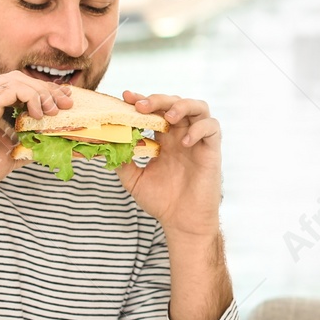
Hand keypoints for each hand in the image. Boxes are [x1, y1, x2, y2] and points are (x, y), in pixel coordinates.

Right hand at [0, 70, 73, 193]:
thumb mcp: (12, 152)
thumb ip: (30, 143)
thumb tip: (54, 144)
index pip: (18, 86)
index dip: (43, 90)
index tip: (64, 99)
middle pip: (20, 78)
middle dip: (47, 88)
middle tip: (67, 102)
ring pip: (18, 79)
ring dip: (41, 92)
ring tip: (53, 110)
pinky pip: (12, 89)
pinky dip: (30, 97)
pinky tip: (37, 114)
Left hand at [115, 90, 221, 239]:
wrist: (182, 222)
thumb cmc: (162, 202)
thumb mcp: (134, 180)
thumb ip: (122, 162)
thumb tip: (107, 144)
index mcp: (164, 139)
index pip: (154, 111)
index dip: (142, 100)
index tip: (126, 98)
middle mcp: (181, 135)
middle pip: (174, 102)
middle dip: (158, 100)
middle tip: (141, 106)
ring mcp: (198, 140)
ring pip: (198, 107)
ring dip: (182, 106)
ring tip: (168, 116)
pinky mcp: (212, 150)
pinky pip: (212, 128)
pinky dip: (199, 128)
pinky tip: (185, 141)